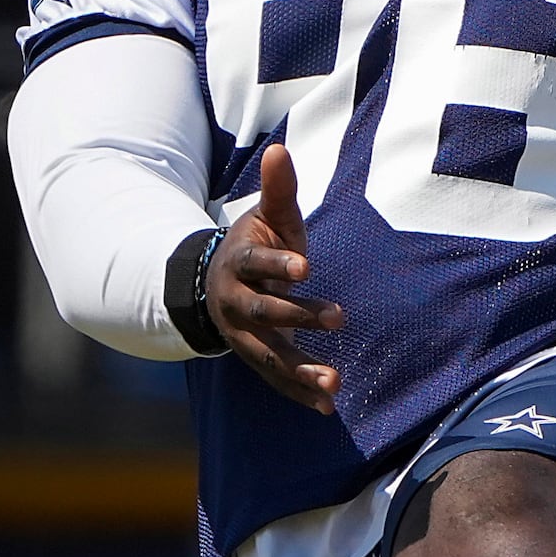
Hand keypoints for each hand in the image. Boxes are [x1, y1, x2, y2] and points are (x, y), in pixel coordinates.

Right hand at [206, 141, 346, 414]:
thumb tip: (280, 149)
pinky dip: (299, 393)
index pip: (258, 265)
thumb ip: (278, 189)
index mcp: (239, 264)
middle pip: (264, 313)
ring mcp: (243, 335)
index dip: (279, 265)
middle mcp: (236, 304)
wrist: (217, 284)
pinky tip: (327, 407)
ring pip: (268, 355)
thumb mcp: (267, 217)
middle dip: (298, 316)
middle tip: (338, 317)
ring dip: (299, 370)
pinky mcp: (256, 357)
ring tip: (334, 383)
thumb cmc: (256, 246)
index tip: (306, 266)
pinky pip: (276, 379)